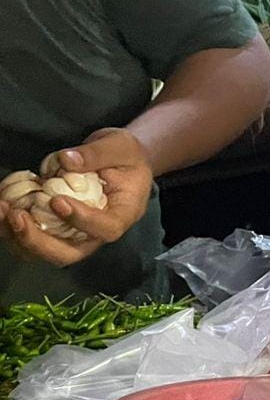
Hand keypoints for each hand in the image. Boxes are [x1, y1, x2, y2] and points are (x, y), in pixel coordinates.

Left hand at [0, 129, 152, 266]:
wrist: (119, 162)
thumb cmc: (126, 156)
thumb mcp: (120, 146)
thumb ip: (97, 153)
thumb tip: (67, 161)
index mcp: (123, 214)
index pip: (107, 228)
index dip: (81, 220)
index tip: (57, 200)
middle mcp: (99, 233)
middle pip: (70, 253)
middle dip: (38, 241)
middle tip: (16, 216)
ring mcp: (76, 235)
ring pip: (46, 252)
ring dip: (19, 237)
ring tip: (1, 210)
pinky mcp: (58, 230)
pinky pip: (33, 239)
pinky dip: (12, 229)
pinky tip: (3, 206)